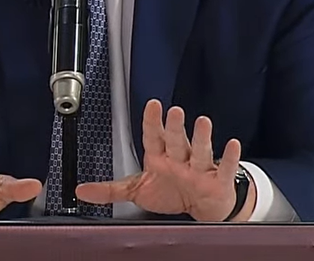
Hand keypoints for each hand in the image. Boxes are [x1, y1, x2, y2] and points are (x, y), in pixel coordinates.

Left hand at [76, 100, 248, 221]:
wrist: (201, 208)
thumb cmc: (171, 192)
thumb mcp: (137, 190)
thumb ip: (110, 190)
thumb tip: (81, 190)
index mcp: (160, 158)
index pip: (154, 137)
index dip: (153, 122)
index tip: (152, 105)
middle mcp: (180, 159)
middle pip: (177, 141)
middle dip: (176, 127)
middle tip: (175, 112)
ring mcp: (200, 169)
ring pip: (201, 151)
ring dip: (202, 137)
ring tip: (203, 122)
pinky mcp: (217, 182)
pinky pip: (225, 168)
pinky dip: (229, 157)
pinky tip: (232, 144)